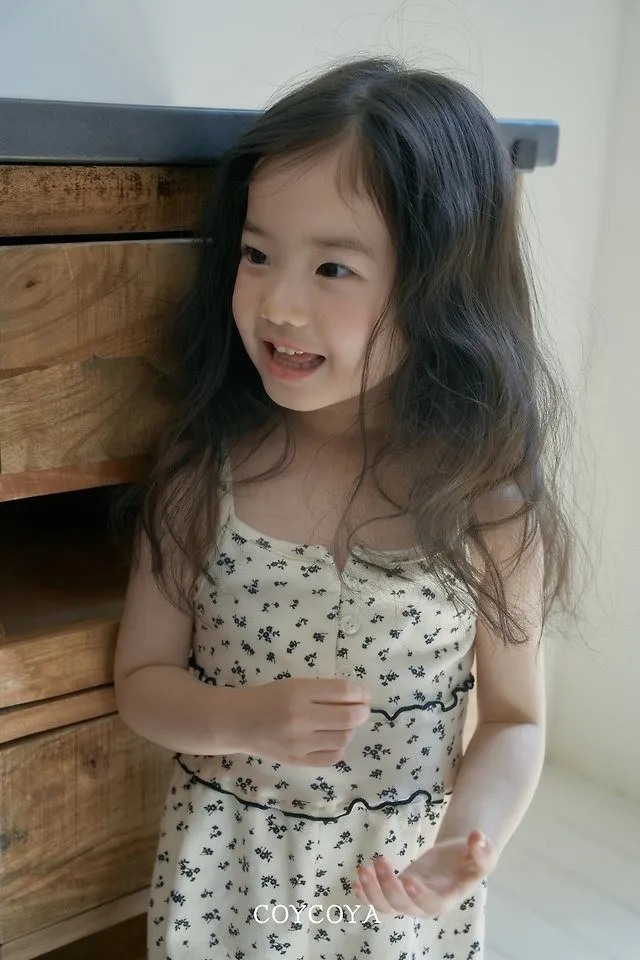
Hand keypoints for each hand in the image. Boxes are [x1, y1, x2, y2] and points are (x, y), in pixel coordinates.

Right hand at [233, 677, 370, 766]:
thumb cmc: (269, 698)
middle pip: (348, 718)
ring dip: (350, 729)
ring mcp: (299, 743)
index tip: (363, 694)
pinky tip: (333, 739)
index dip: (360, 693)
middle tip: (362, 709)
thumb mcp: (294, 684)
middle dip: (362, 712)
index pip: (342, 692)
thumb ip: (324, 690)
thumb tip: (358, 696)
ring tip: (344, 724)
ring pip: (343, 738)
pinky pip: (332, 757)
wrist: (239, 722)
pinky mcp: (297, 761)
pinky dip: (339, 747)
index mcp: (299, 692)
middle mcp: (300, 718)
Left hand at [352, 830, 496, 918]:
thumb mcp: (484, 854)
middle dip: (388, 887)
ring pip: (387, 906)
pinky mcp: (399, 890)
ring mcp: (410, 899)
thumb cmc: (472, 858)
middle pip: (403, 905)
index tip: (408, 879)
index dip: (420, 894)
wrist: (459, 858)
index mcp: (447, 897)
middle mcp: (425, 903)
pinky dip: (366, 895)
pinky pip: (379, 900)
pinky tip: (355, 882)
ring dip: (372, 891)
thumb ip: (483, 850)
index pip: (431, 903)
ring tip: (362, 869)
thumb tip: (477, 837)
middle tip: (378, 862)